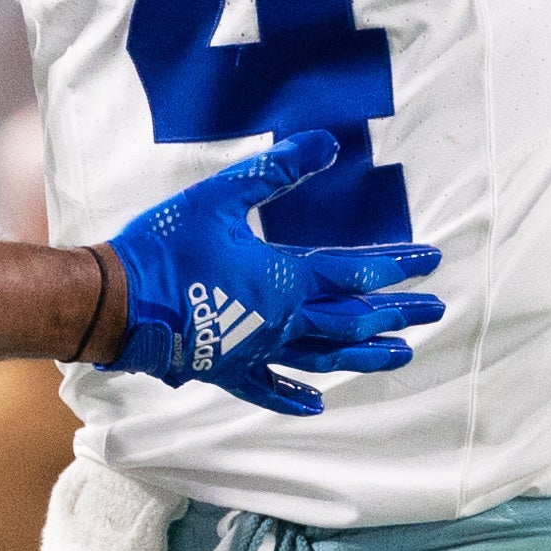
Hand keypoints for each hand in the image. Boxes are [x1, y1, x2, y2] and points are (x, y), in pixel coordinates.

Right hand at [101, 130, 444, 415]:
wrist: (117, 303)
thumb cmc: (167, 246)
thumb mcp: (222, 196)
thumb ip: (277, 171)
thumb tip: (328, 145)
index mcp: (284, 280)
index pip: (355, 273)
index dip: (396, 266)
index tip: (431, 261)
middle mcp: (281, 322)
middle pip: (352, 320)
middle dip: (396, 314)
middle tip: (434, 312)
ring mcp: (256, 350)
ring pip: (324, 358)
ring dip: (365, 356)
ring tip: (401, 356)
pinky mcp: (227, 368)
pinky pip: (269, 389)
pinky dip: (295, 397)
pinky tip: (317, 405)